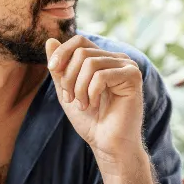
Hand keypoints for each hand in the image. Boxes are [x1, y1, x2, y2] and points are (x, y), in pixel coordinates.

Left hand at [46, 36, 143, 162]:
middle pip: (82, 52)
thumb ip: (59, 67)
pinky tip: (94, 105)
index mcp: (103, 59)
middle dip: (69, 77)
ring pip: (90, 63)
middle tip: (71, 99)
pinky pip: (102, 75)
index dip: (62, 52)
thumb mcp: (66, 90)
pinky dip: (91, 92)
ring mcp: (127, 66)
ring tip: (83, 105)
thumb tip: (50, 39)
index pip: (79, 41)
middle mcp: (117, 59)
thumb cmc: (90, 120)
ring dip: (79, 87)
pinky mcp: (133, 76)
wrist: (107, 144)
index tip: (53, 70)